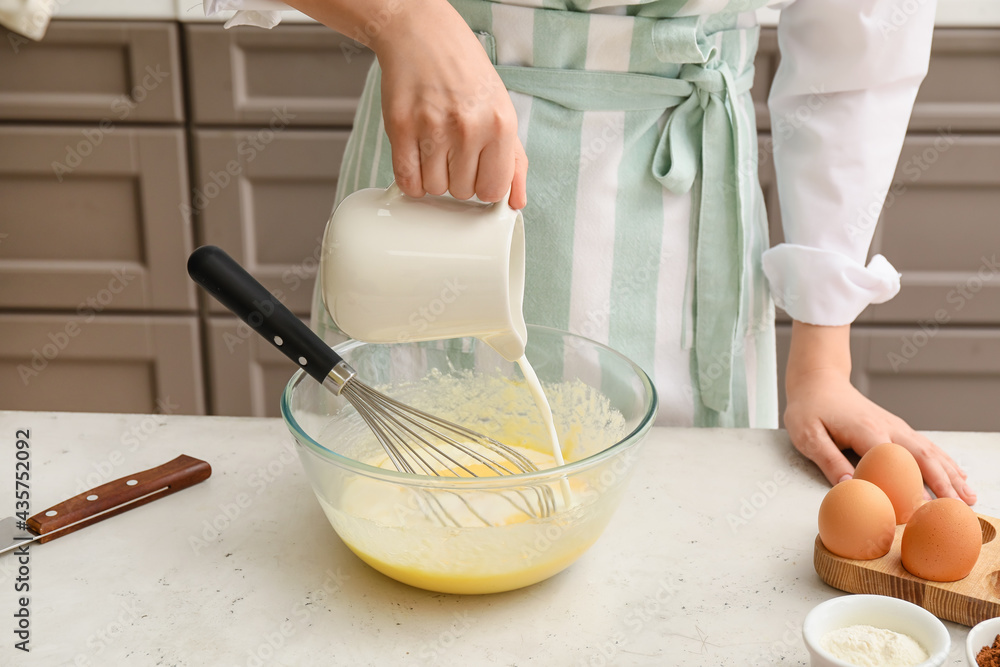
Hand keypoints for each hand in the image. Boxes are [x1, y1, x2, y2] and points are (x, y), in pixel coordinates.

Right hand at [373, 2, 527, 207]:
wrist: (423, 35)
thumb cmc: (465, 72)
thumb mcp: (501, 109)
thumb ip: (513, 160)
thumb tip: (517, 202)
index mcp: (500, 124)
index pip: (493, 190)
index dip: (483, 186)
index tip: (478, 173)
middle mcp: (469, 127)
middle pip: (462, 192)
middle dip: (458, 178)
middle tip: (454, 152)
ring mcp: (433, 128)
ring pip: (434, 189)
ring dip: (434, 177)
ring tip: (435, 149)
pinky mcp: (401, 127)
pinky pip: (407, 179)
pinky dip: (411, 179)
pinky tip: (417, 160)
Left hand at [784, 322, 975, 503]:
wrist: (818, 380)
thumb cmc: (810, 408)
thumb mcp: (809, 436)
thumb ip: (829, 460)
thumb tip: (851, 487)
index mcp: (866, 431)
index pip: (895, 463)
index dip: (912, 486)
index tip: (926, 509)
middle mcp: (888, 427)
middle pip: (924, 457)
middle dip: (945, 482)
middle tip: (960, 508)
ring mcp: (895, 426)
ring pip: (930, 451)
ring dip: (951, 474)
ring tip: (969, 496)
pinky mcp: (896, 426)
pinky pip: (926, 445)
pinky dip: (944, 461)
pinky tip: (957, 474)